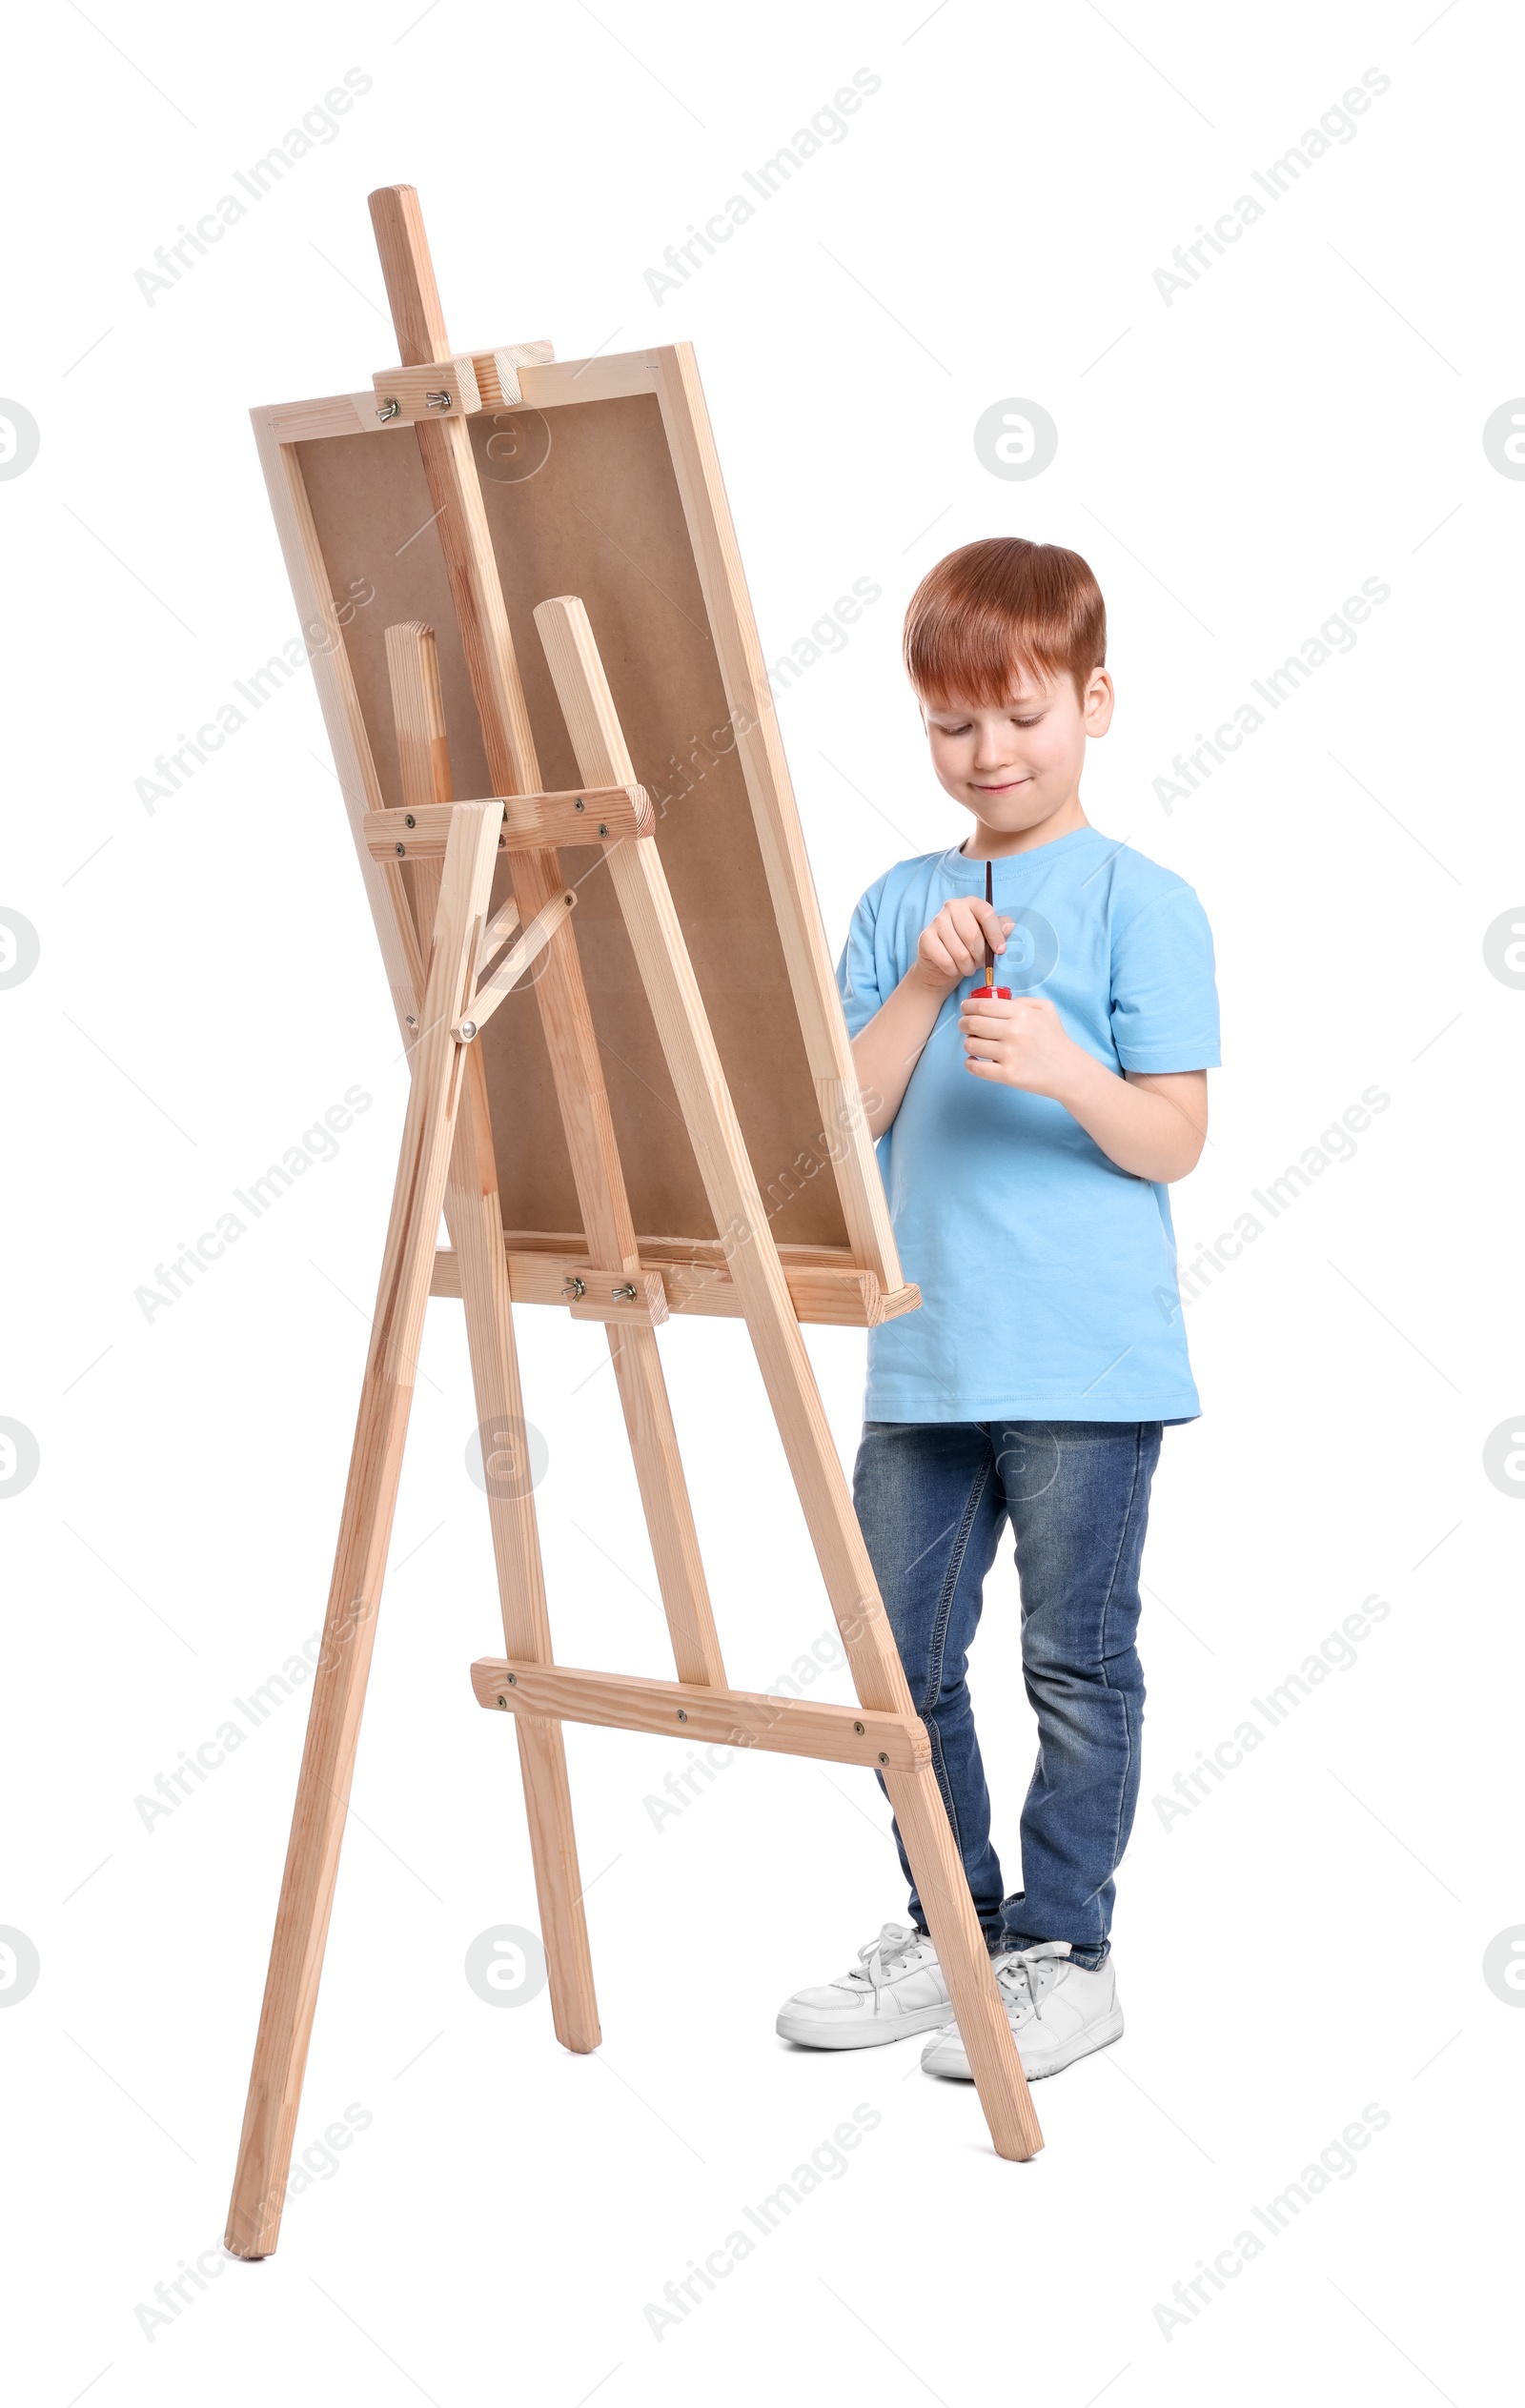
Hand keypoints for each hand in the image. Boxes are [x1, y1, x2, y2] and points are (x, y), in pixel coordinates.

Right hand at [915, 898, 1013, 990]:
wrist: (941, 965)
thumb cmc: (969, 947)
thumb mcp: (987, 938)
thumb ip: (999, 930)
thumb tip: (1009, 926)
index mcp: (971, 903)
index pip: (986, 913)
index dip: (995, 934)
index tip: (1000, 951)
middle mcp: (952, 906)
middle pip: (972, 935)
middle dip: (980, 956)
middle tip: (981, 963)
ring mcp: (936, 921)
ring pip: (960, 951)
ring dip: (968, 966)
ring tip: (968, 967)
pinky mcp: (925, 938)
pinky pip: (946, 960)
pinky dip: (954, 970)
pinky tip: (954, 969)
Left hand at [958, 991, 1085, 1098]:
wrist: (1068, 1070)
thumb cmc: (1055, 1038)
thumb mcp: (1046, 1009)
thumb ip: (1022, 1001)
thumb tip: (997, 1002)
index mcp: (1022, 1014)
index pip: (983, 1006)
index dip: (968, 1006)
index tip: (965, 1008)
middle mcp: (1014, 1032)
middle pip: (973, 1024)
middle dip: (963, 1023)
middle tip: (965, 1025)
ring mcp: (1010, 1054)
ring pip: (971, 1046)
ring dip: (968, 1044)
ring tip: (975, 1044)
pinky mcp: (1007, 1075)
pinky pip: (976, 1068)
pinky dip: (970, 1064)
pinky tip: (974, 1061)